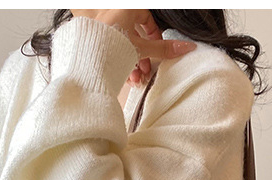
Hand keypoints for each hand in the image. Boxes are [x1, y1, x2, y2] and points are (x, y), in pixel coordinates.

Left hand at [70, 10, 195, 86]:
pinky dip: (119, 64)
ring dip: (132, 64)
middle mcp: (113, 16)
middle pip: (134, 36)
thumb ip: (162, 50)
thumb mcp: (141, 48)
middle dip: (143, 56)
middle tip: (147, 69)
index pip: (146, 18)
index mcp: (125, 10)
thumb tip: (185, 48)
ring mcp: (103, 29)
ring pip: (123, 47)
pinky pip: (111, 52)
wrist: (86, 57)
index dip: (154, 35)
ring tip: (135, 78)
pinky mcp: (95, 43)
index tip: (158, 49)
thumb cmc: (108, 45)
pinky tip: (124, 78)